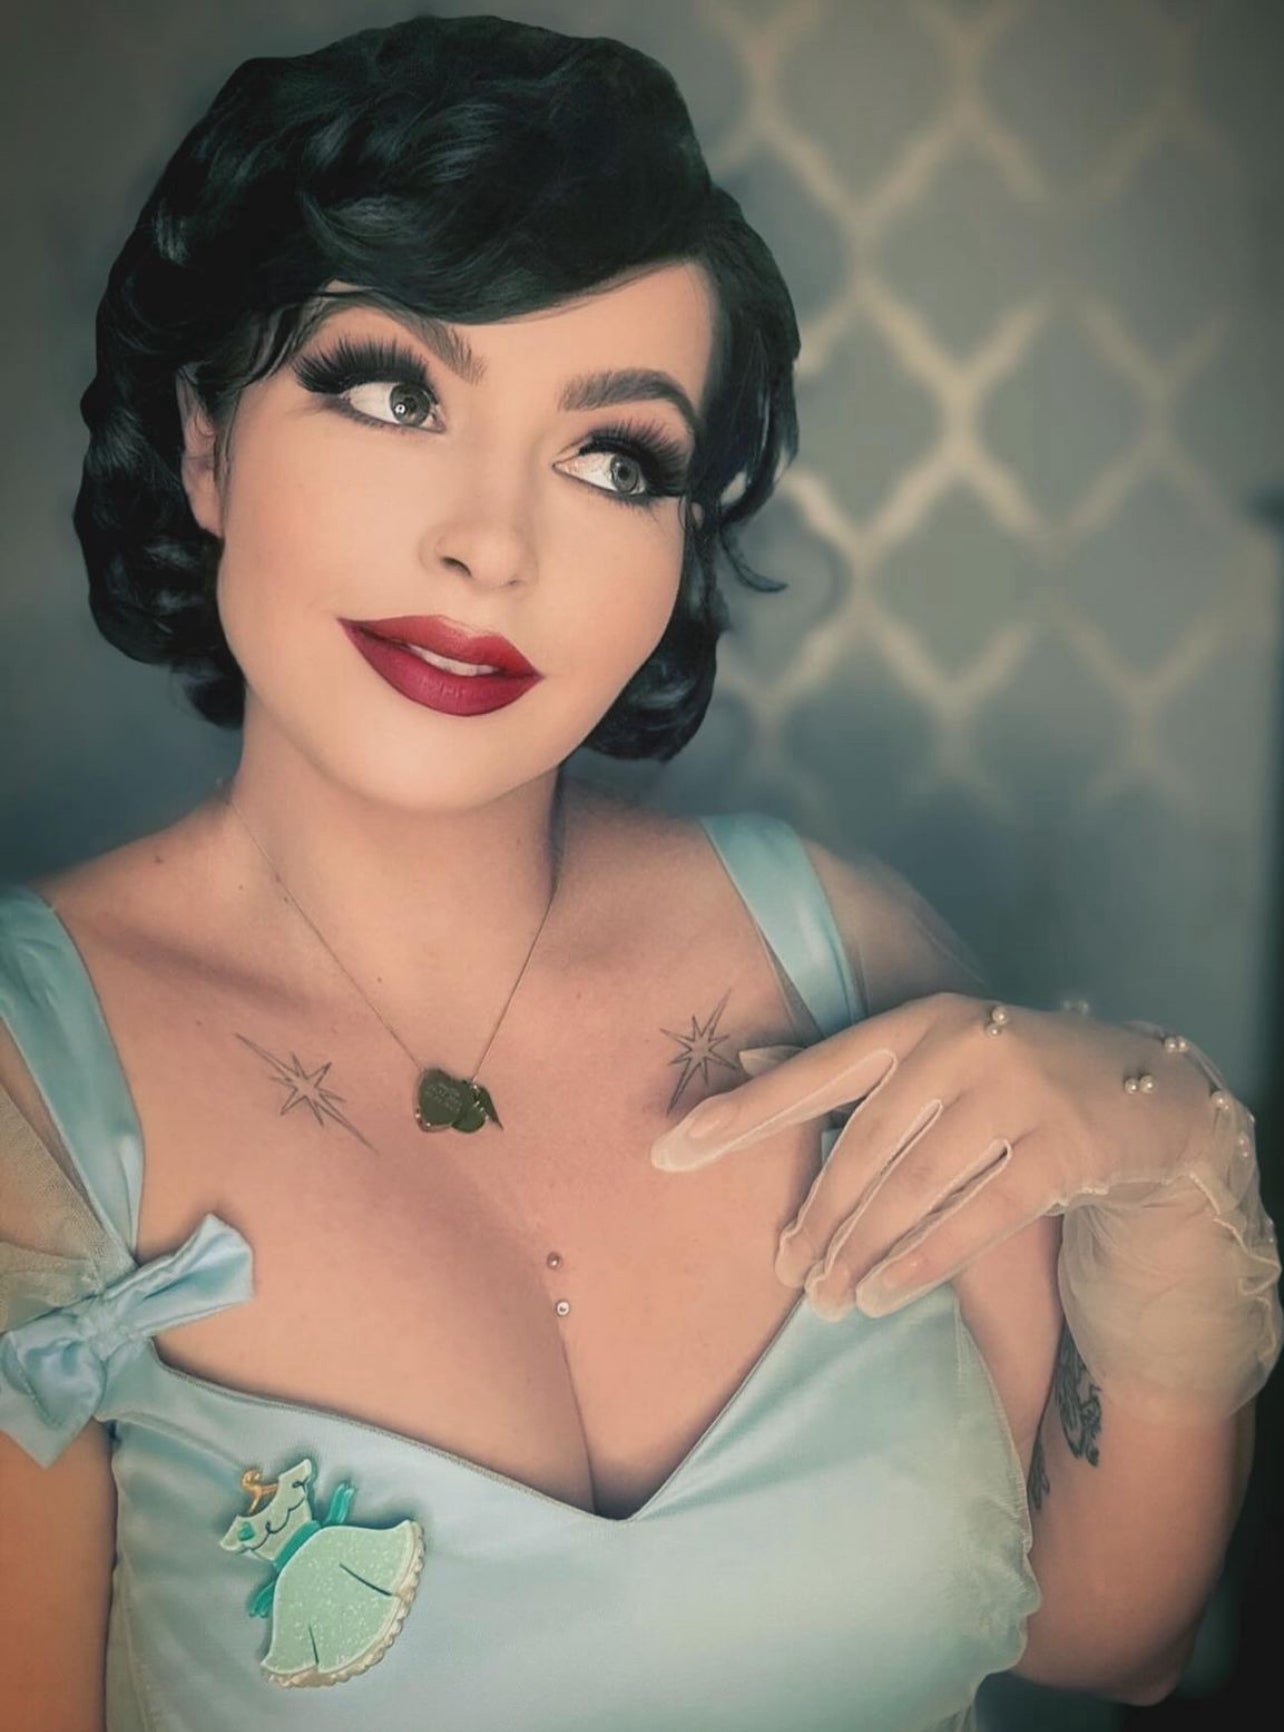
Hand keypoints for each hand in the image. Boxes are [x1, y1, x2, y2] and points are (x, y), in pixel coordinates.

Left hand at [649, 992, 1225, 1322]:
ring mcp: (1017, 1093)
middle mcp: (960, 1046)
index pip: (811, 1074)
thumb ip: (842, 1065)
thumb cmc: (1008, 1079)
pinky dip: (922, 1262)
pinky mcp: (1064, 1148)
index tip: (668, 1152)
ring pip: (913, 1189)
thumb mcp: (928, 1056)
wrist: (1144, 1095)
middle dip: (816, 1217)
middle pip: (861, 1147)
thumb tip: (746, 1057)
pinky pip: (975, 1216)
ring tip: (826, 1298)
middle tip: (784, 1271)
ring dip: (861, 1250)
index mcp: (916, 1022)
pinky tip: (883, 1295)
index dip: (738, 1116)